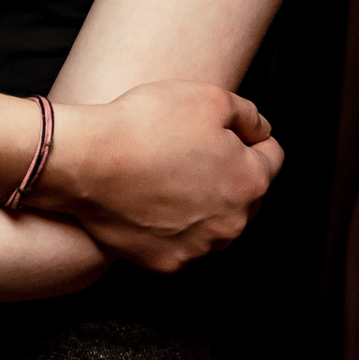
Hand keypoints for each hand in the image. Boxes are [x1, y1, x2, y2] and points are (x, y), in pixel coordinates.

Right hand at [34, 82, 281, 271]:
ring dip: (202, 205)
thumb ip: (248, 114)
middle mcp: (232, 222)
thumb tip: (259, 131)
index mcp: (250, 180)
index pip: (272, 157)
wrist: (86, 162)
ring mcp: (199, 247)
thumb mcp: (209, 97)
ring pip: (214, 223)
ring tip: (167, 177)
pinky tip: (150, 202)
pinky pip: (180, 243)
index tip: (225, 131)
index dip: (250, 137)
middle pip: (245, 195)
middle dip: (228, 174)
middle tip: (190, 151)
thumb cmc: (145, 126)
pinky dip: (171, 226)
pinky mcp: (166, 262)